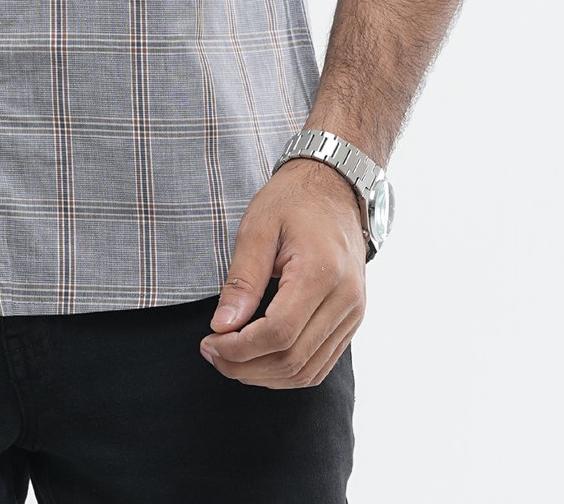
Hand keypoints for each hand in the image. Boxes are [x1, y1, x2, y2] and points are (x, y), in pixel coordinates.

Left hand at [198, 158, 367, 388]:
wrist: (335, 187)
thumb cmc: (293, 201)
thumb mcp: (257, 228)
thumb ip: (242, 280)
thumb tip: (222, 327)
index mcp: (322, 273)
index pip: (280, 334)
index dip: (240, 349)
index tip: (209, 342)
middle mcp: (346, 300)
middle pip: (294, 360)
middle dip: (246, 367)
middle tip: (212, 354)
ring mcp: (354, 313)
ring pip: (309, 371)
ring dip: (265, 376)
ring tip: (230, 360)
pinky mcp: (352, 320)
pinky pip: (321, 363)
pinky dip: (288, 371)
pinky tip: (258, 359)